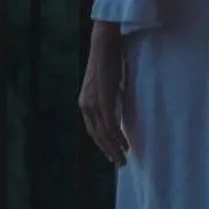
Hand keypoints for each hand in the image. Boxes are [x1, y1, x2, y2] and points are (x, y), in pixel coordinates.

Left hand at [77, 21, 130, 167]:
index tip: (111, 153)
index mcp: (84, 102)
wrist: (104, 45)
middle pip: (96, 135)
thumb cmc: (107, 62)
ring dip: (114, 148)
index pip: (92, 129)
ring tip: (123, 159)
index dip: (102, 143)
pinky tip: (124, 145)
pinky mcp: (103, 100)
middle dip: (108, 150)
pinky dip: (117, 137)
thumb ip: (108, 98)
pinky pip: (110, 125)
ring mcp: (93, 103)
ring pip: (103, 133)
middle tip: (118, 163)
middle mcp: (86, 105)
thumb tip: (117, 109)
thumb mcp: (105, 85)